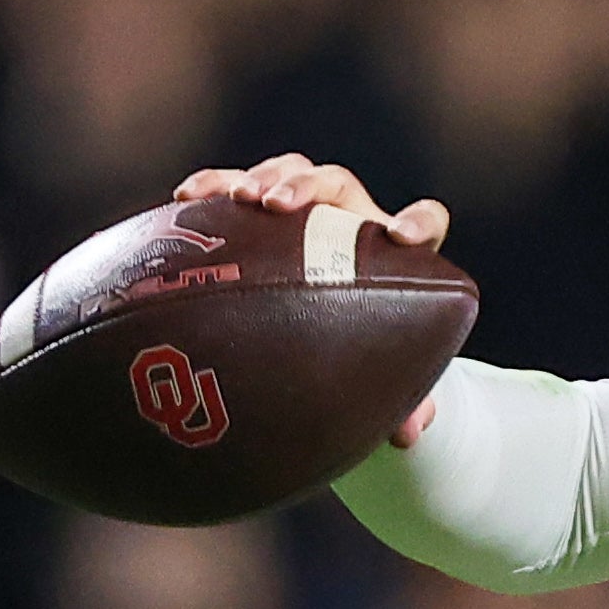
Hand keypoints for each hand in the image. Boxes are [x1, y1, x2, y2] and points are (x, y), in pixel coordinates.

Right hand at [175, 154, 451, 446]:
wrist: (310, 339)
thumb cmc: (353, 355)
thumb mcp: (374, 376)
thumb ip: (401, 401)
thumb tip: (409, 435)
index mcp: (392, 255)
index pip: (423, 221)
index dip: (418, 222)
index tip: (404, 238)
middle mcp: (347, 221)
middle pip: (336, 185)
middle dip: (307, 188)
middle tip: (276, 205)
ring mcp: (297, 213)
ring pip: (285, 174)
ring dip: (261, 178)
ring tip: (237, 197)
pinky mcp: (250, 215)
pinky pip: (230, 188)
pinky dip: (212, 186)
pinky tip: (185, 199)